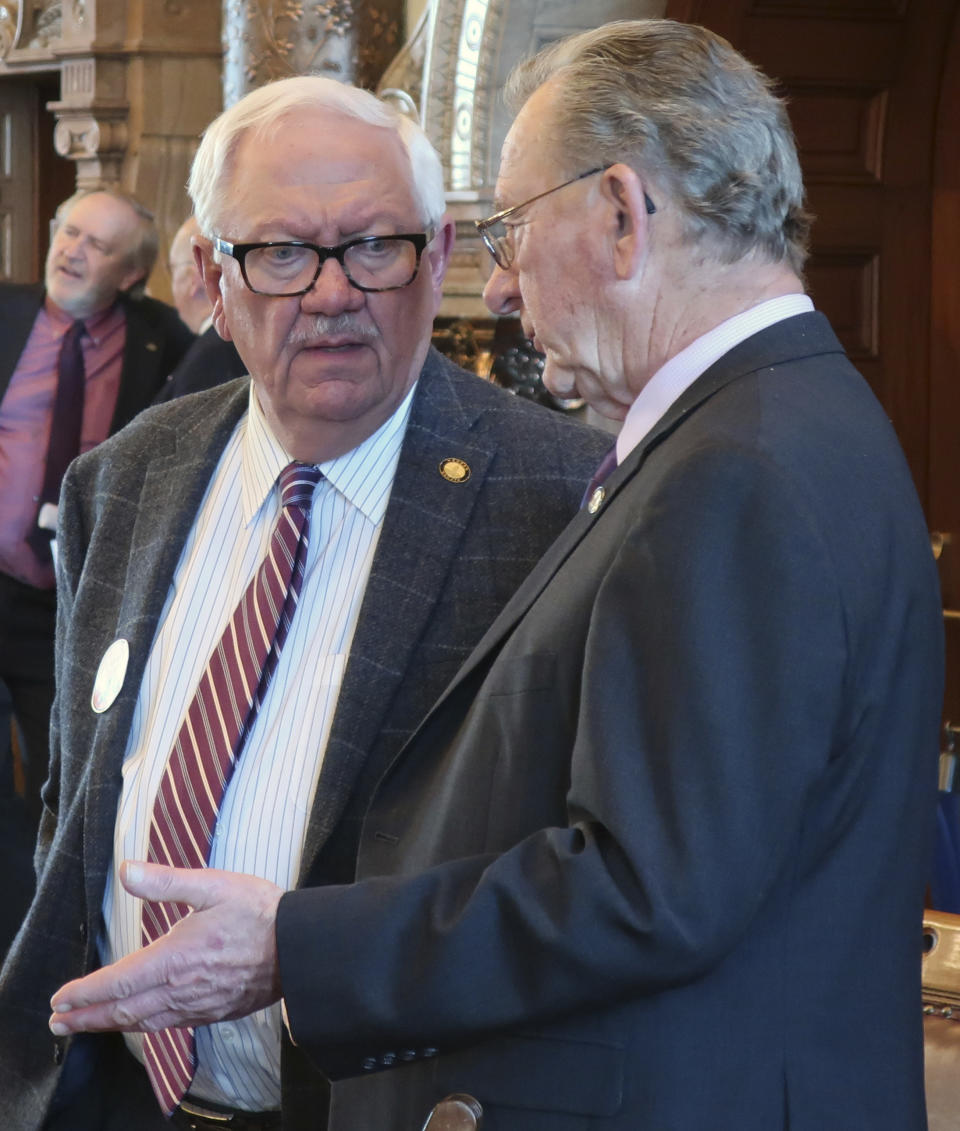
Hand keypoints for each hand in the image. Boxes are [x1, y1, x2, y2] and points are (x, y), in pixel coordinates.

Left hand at [49, 861, 283, 1034]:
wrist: (301, 947)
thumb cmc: (260, 912)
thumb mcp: (214, 885)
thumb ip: (167, 882)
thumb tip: (128, 870)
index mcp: (176, 957)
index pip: (118, 982)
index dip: (85, 993)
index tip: (60, 998)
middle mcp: (181, 989)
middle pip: (123, 1012)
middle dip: (86, 1018)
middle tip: (58, 1022)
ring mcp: (198, 1005)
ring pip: (143, 1023)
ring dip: (109, 1026)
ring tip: (88, 1025)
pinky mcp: (215, 1012)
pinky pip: (169, 1025)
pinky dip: (143, 1026)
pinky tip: (139, 1021)